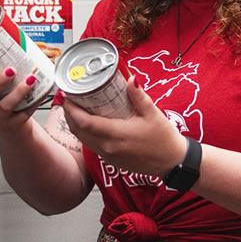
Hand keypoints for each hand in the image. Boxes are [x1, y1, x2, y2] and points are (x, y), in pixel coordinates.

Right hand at [0, 59, 40, 134]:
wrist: (13, 125)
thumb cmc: (3, 97)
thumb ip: (0, 63)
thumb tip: (15, 34)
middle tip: (10, 70)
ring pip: (5, 105)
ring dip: (19, 91)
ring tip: (30, 79)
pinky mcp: (14, 122)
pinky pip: (24, 112)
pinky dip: (34, 101)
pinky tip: (42, 91)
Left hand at [63, 83, 189, 176]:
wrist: (172, 163)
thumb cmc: (164, 140)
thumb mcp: (153, 114)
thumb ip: (138, 96)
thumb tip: (130, 78)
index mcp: (116, 135)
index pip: (84, 122)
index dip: (71, 109)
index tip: (68, 96)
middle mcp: (108, 147)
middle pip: (78, 131)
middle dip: (69, 114)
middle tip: (70, 98)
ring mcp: (108, 155)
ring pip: (83, 139)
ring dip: (76, 124)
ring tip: (77, 108)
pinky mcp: (111, 160)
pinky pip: (92, 145)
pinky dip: (86, 133)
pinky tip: (91, 122)